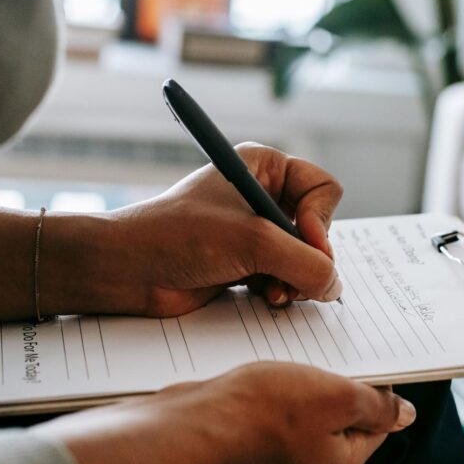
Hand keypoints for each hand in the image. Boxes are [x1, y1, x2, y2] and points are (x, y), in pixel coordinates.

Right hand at [34, 362, 415, 463]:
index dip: (375, 390)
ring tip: (289, 366)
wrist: (191, 427)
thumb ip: (375, 405)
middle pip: (339, 423)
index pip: (376, 425)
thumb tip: (405, 415)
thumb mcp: (335, 396)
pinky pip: (271, 422)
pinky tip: (260, 381)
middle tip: (324, 359)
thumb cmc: (261, 411)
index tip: (364, 363)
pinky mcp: (246, 452)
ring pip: (303, 420)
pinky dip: (270, 400)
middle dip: (335, 388)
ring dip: (301, 391)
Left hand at [102, 143, 343, 315]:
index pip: (324, 189)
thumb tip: (335, 286)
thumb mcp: (252, 242)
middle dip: (308, 257)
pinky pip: (286, 277)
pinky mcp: (246, 262)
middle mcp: (263, 195)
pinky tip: (264, 297)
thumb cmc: (178, 236)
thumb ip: (305, 263)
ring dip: (295, 279)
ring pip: (304, 258)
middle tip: (293, 278)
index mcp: (264, 167)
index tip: (307, 244)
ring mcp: (255, 231)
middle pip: (319, 228)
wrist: (128, 270)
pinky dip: (282, 290)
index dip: (322, 220)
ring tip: (275, 292)